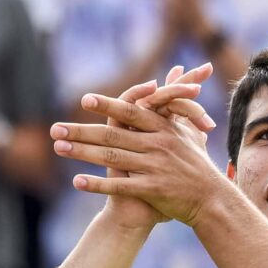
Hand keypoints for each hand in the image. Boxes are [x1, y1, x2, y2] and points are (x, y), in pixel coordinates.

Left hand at [52, 85, 223, 225]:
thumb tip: (176, 69)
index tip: (84, 99)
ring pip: (112, 158)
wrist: (211, 199)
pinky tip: (76, 181)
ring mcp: (155, 167)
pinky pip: (119, 185)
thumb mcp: (190, 130)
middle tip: (56, 128)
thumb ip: (177, 101)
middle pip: (113, 135)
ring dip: (82, 153)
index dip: (107, 105)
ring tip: (59, 148)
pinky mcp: (152, 189)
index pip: (131, 112)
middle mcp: (158, 145)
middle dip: (82, 131)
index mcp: (164, 129)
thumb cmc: (197, 164)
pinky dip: (97, 184)